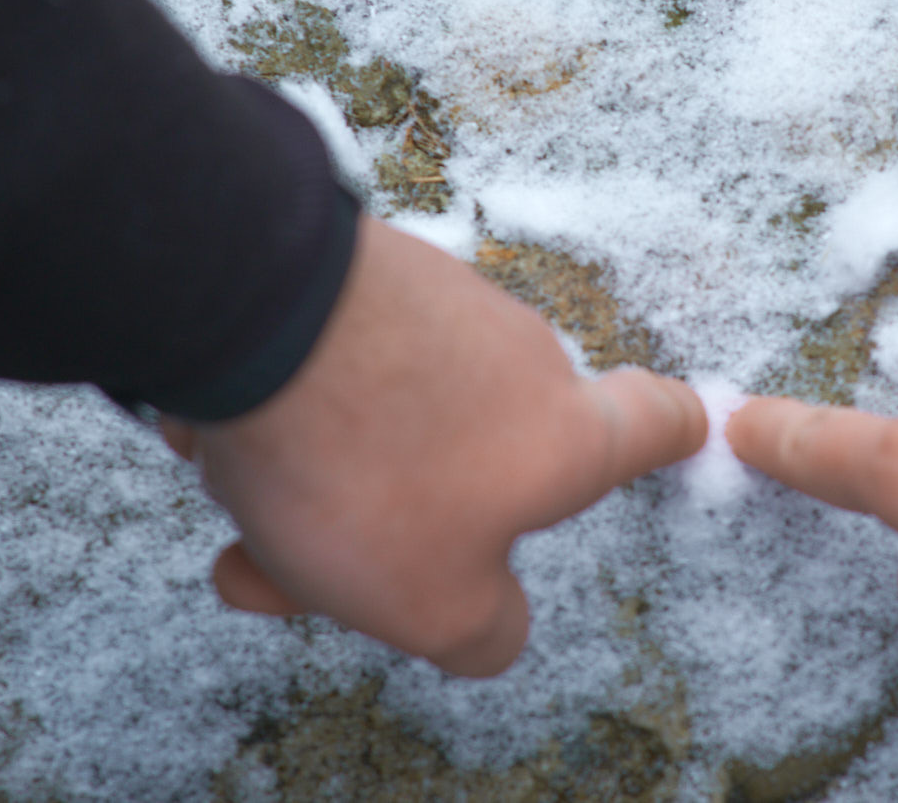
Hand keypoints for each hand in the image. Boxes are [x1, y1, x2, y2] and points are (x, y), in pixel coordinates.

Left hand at [162, 217, 706, 675]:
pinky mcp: (360, 267)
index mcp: (566, 433)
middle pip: (486, 444)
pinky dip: (282, 407)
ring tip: (240, 497)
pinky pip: (329, 362)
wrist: (255, 312)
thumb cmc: (367, 464)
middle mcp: (518, 352)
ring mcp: (437, 301)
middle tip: (300, 567)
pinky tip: (212, 430)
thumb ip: (486, 631)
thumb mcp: (435, 604)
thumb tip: (496, 631)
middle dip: (396, 514)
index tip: (684, 426)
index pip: (660, 420)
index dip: (675, 431)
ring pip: (391, 411)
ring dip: (322, 467)